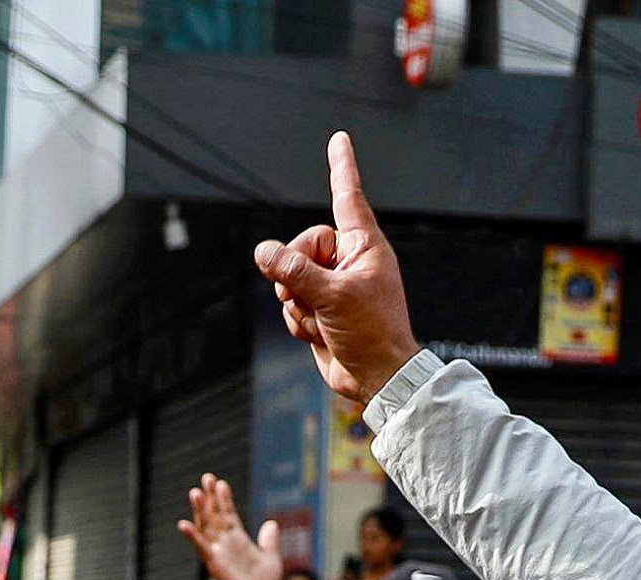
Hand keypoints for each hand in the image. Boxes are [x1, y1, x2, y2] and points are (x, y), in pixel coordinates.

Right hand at [181, 473, 283, 579]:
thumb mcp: (271, 557)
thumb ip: (269, 540)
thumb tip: (272, 523)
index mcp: (238, 540)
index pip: (228, 514)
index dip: (224, 499)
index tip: (221, 483)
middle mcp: (226, 543)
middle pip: (215, 515)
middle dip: (210, 497)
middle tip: (206, 477)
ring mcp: (219, 552)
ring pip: (206, 527)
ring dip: (200, 510)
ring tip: (195, 492)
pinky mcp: (214, 563)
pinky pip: (201, 547)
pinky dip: (192, 536)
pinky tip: (183, 524)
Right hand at [251, 134, 419, 411]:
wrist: (377, 379)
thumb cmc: (373, 334)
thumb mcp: (333, 297)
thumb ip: (295, 271)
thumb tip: (263, 252)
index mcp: (365, 247)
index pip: (347, 197)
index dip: (341, 167)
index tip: (339, 139)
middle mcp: (349, 261)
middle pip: (301, 245)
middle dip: (296, 273)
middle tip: (311, 297)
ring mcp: (333, 286)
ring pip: (289, 277)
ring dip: (297, 303)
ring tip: (322, 321)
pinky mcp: (320, 309)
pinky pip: (290, 303)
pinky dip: (298, 321)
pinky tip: (319, 334)